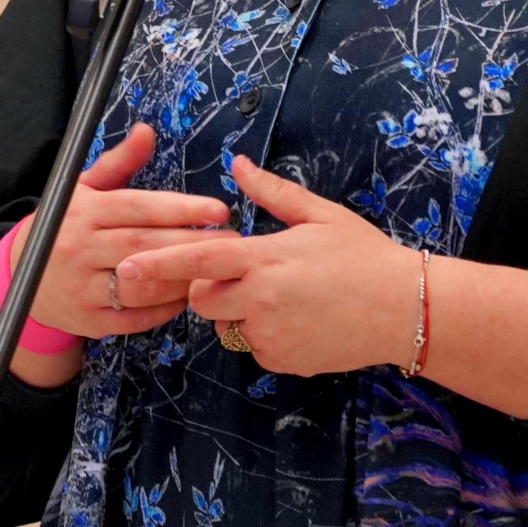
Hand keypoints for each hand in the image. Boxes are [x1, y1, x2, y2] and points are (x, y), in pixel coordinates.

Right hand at [19, 124, 231, 340]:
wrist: (22, 277)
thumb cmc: (66, 226)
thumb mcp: (84, 189)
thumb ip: (119, 162)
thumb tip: (146, 131)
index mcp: (84, 212)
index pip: (138, 208)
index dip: (180, 208)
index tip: (218, 210)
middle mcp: (81, 249)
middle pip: (145, 245)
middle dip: (192, 242)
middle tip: (232, 240)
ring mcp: (83, 288)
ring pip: (142, 285)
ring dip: (182, 278)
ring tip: (216, 269)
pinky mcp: (89, 320)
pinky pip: (134, 317)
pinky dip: (165, 308)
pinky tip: (188, 294)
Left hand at [112, 154, 420, 377]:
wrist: (402, 309)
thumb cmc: (365, 255)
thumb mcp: (321, 215)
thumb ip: (273, 193)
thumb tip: (238, 166)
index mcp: (265, 257)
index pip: (198, 260)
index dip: (158, 264)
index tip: (125, 268)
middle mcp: (260, 299)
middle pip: (202, 298)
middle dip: (212, 287)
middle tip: (251, 275)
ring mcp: (269, 334)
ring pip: (229, 324)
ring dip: (242, 312)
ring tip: (289, 298)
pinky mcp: (281, 360)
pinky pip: (255, 347)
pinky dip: (268, 335)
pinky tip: (302, 320)